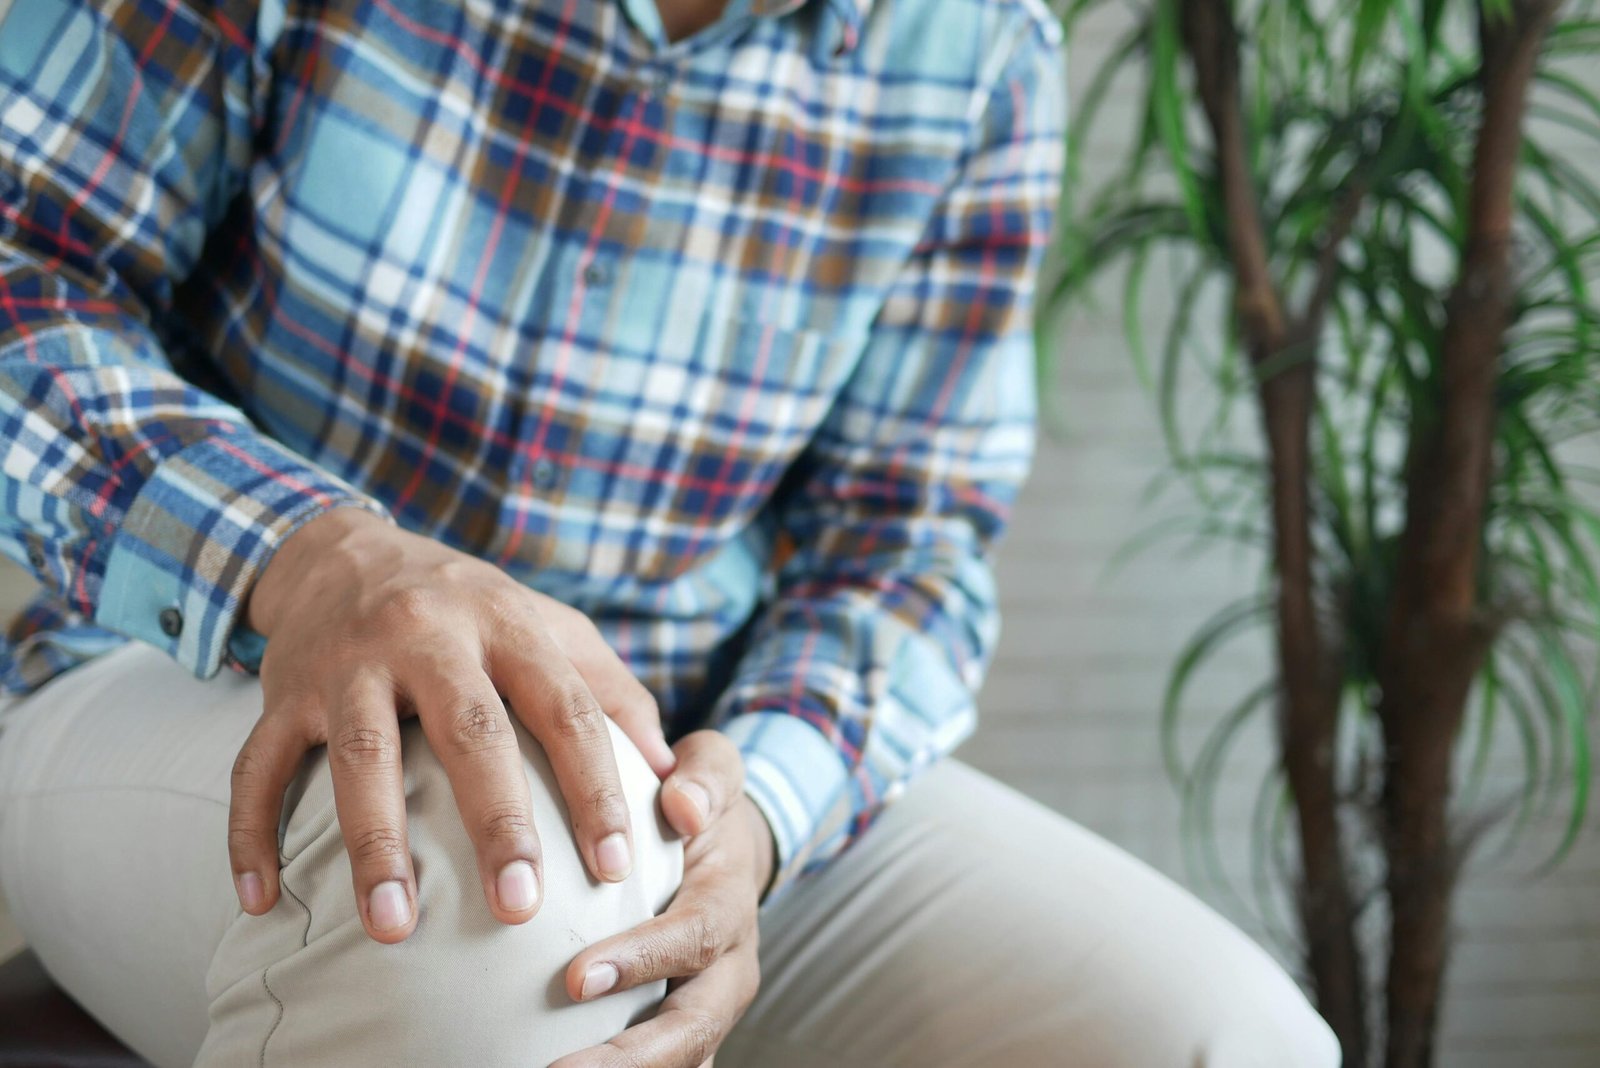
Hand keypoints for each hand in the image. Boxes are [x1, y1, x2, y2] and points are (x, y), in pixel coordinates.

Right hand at [227, 507, 675, 942]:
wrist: (346, 551)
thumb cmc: (472, 609)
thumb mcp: (551, 629)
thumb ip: (614, 696)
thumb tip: (672, 778)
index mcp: (506, 625)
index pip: (564, 710)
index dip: (595, 790)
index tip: (616, 868)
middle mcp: (429, 636)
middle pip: (470, 733)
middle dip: (498, 823)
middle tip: (521, 908)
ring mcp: (350, 663)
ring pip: (360, 757)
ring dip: (376, 847)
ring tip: (394, 928)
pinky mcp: (284, 690)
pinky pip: (259, 766)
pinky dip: (250, 833)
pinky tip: (260, 901)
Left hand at [554, 731, 775, 1067]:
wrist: (727, 845)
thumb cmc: (701, 802)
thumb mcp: (714, 768)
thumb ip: (705, 774)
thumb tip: (684, 804)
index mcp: (730, 904)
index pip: (694, 938)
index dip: (642, 960)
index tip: (574, 978)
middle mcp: (728, 969)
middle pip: (693, 1027)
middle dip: (631, 1059)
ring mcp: (709, 1006)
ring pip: (683, 1060)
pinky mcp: (684, 1030)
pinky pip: (664, 1067)